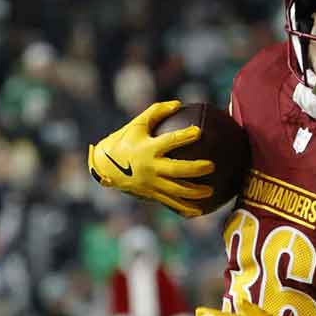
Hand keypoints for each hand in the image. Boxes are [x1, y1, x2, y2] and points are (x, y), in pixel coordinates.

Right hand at [87, 101, 212, 217]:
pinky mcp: (151, 194)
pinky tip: (199, 212)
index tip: (199, 132)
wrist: (105, 167)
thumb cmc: (124, 141)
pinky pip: (170, 203)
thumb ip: (156, 112)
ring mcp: (151, 183)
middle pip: (176, 170)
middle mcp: (150, 167)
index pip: (169, 141)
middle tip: (211, 166)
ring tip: (211, 192)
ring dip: (194, 193)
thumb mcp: (137, 124)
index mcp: (148, 149)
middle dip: (194, 169)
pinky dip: (184, 209)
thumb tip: (178, 103)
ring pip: (176, 191)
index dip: (184, 136)